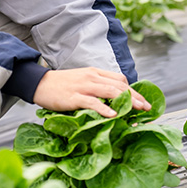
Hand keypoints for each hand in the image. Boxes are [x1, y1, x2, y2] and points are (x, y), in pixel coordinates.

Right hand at [32, 67, 150, 117]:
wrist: (40, 83)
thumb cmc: (61, 85)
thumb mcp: (82, 81)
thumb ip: (96, 87)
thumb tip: (112, 99)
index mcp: (94, 72)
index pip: (119, 79)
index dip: (133, 90)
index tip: (142, 101)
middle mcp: (92, 77)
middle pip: (119, 86)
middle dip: (136, 97)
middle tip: (147, 108)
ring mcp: (83, 86)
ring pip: (110, 91)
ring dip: (127, 101)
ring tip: (138, 110)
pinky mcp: (74, 96)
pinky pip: (93, 102)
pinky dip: (105, 108)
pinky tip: (113, 114)